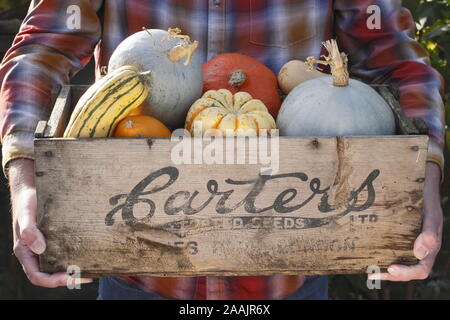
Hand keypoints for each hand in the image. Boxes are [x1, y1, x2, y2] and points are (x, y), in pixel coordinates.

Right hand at [9, 158, 91, 287]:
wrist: (31, 190)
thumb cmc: (26, 202)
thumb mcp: (26, 214)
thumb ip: (29, 231)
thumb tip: (40, 249)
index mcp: (26, 252)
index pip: (38, 276)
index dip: (54, 281)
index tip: (71, 277)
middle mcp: (36, 253)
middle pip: (51, 274)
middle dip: (69, 278)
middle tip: (89, 275)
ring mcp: (46, 247)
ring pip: (59, 265)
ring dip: (75, 269)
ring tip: (93, 268)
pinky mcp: (56, 239)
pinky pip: (66, 251)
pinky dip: (77, 256)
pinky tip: (91, 253)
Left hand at [369, 162, 442, 280]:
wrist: (425, 190)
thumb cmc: (428, 203)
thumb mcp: (431, 216)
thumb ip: (429, 234)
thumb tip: (419, 254)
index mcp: (430, 249)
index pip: (421, 269)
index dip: (406, 273)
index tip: (391, 269)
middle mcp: (420, 251)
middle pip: (408, 270)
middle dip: (391, 275)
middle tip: (374, 273)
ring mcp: (411, 246)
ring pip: (399, 264)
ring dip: (385, 271)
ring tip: (370, 272)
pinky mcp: (401, 239)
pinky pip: (393, 253)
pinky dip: (383, 258)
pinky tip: (370, 259)